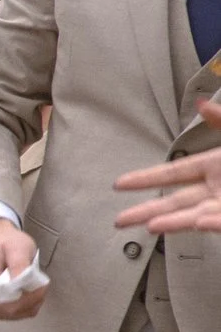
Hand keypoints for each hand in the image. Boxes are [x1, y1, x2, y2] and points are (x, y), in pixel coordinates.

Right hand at [0, 218, 46, 320]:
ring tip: (28, 284)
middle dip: (32, 298)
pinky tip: (22, 293)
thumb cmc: (4, 243)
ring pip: (15, 314)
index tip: (41, 282)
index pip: (12, 301)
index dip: (31, 295)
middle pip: (14, 310)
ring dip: (29, 302)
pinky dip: (23, 306)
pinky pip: (12, 316)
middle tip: (37, 282)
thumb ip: (19, 264)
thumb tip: (22, 283)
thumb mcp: (17, 246)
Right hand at [115, 101, 220, 233]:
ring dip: (174, 222)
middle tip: (121, 220)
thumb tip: (203, 104)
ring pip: (194, 215)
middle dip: (146, 211)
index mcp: (214, 164)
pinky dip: (213, 225)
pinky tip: (199, 224)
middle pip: (175, 202)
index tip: (120, 184)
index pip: (173, 173)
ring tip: (151, 226)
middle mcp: (216, 187)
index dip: (145, 178)